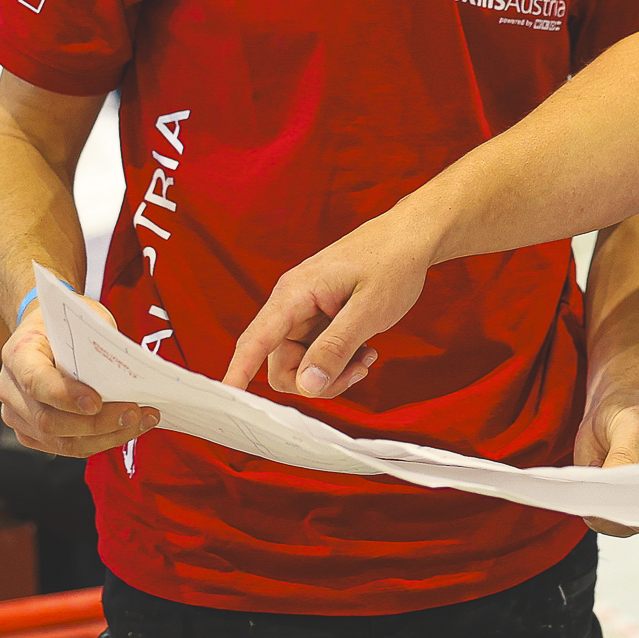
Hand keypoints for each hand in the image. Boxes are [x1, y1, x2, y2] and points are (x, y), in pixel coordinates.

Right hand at [0, 295, 158, 457]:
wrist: (44, 331)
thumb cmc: (66, 323)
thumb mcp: (82, 317)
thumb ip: (95, 345)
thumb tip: (128, 375)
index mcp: (17, 353)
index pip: (36, 382)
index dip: (66, 396)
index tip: (97, 402)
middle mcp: (9, 389)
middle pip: (49, 420)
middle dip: (96, 423)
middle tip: (133, 413)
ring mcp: (17, 415)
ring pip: (60, 441)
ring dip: (105, 437)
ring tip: (140, 421)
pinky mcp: (31, 432)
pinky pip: (66, 446)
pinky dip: (99, 441)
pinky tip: (126, 429)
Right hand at [222, 211, 436, 397]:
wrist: (411, 238)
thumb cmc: (392, 262)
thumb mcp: (368, 309)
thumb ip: (336, 347)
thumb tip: (306, 384)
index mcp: (294, 294)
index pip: (255, 340)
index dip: (238, 371)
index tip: (227, 399)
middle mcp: (292, 304)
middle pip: (281, 364)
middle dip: (315, 381)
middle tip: (355, 372)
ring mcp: (306, 313)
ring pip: (301, 365)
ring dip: (332, 373)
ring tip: (365, 358)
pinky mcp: (320, 320)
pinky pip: (316, 356)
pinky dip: (339, 363)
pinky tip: (365, 351)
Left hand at [574, 391, 638, 537]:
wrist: (612, 410)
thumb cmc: (634, 412)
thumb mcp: (633, 425)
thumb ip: (624, 455)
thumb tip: (612, 485)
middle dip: (630, 514)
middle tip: (611, 501)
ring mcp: (636, 504)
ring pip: (621, 526)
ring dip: (605, 514)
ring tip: (592, 495)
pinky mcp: (611, 505)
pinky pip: (600, 518)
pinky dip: (590, 509)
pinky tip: (584, 493)